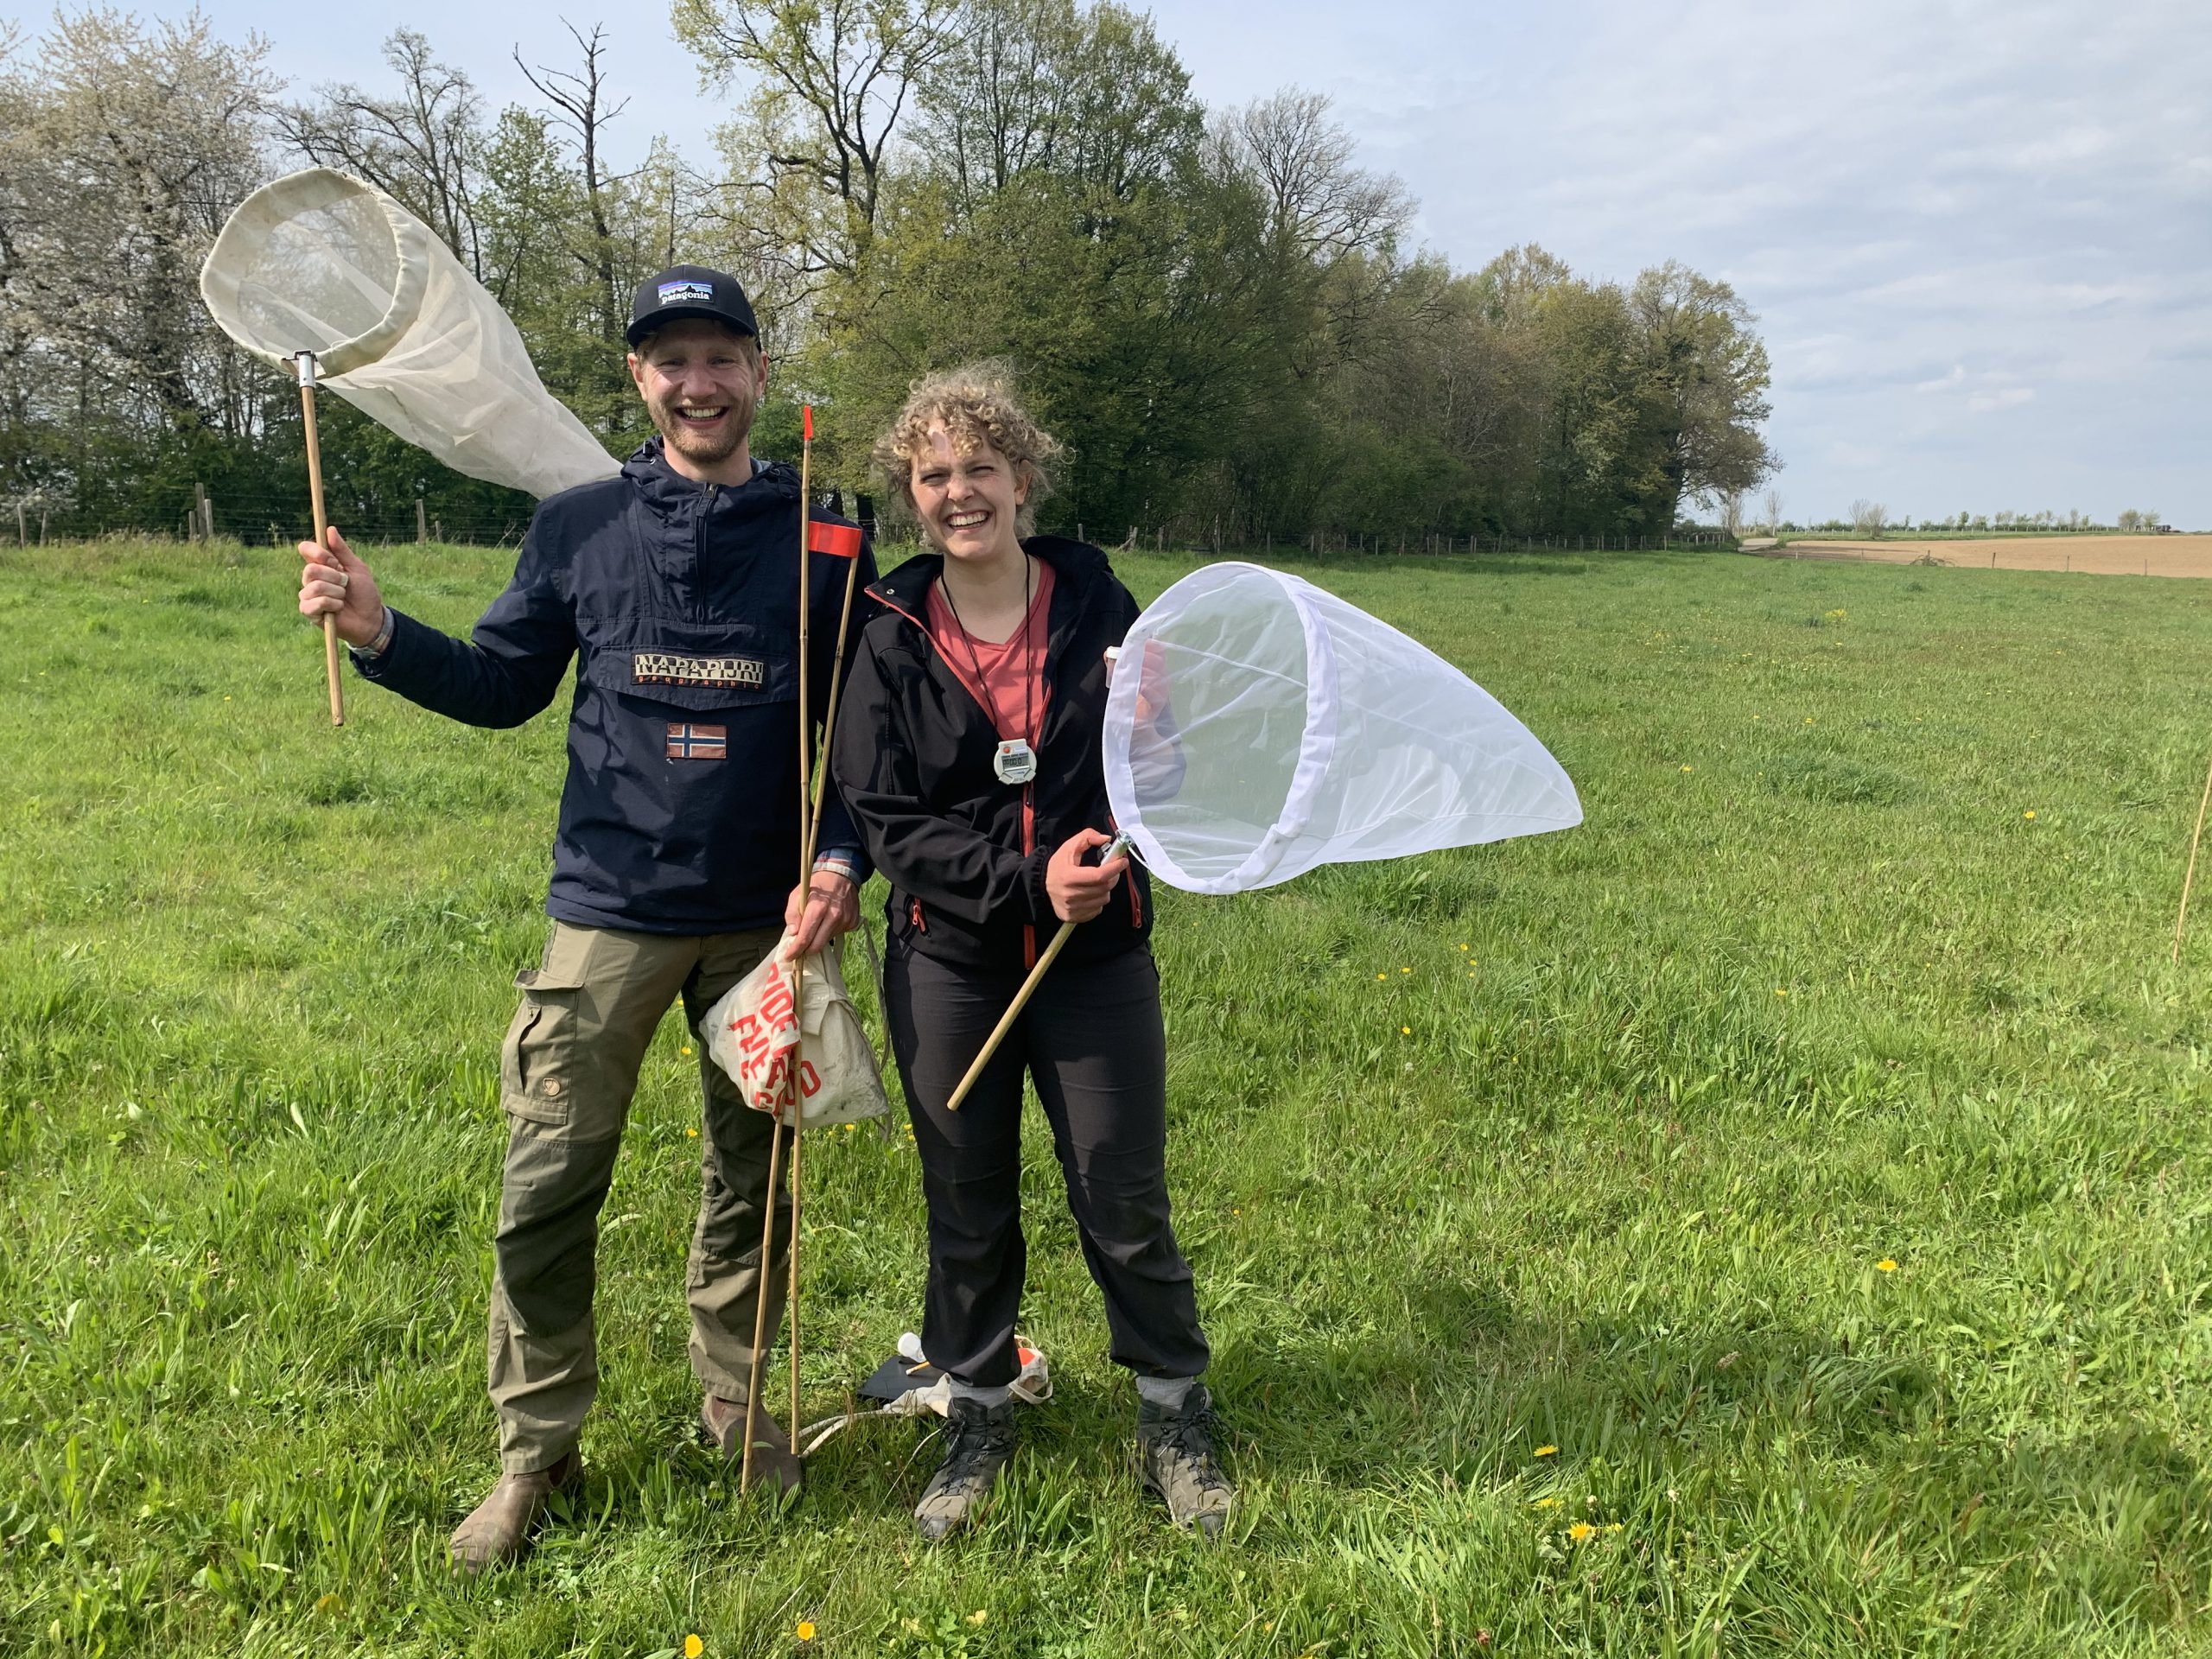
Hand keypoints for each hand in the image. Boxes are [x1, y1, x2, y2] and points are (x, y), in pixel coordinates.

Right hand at [297, 525, 384, 646]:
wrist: (371, 618)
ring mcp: (308, 595)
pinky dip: (333, 605)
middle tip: (346, 584)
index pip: (306, 549)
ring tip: (344, 598)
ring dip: (337, 592)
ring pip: (315, 587)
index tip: (334, 561)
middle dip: (334, 577)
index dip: (317, 552)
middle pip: (310, 569)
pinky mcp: (309, 611)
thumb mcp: (357, 568)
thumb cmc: (364, 593)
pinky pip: (317, 603)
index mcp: (321, 565)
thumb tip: (330, 529)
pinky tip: (338, 608)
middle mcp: (311, 578)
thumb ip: (342, 550)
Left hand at [781, 872, 858, 958]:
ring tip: (816, 926)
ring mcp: (845, 920)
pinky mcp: (853, 922)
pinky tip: (828, 921)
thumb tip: (793, 933)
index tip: (789, 957)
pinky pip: (837, 934)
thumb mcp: (797, 894)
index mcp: (818, 908)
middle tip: (799, 950)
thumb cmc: (816, 886)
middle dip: (806, 951)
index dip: (795, 950)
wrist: (841, 875)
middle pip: (817, 946)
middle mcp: (834, 916)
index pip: (805, 937)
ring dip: (818, 939)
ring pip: (827, 941)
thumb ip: (792, 914)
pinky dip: (829, 932)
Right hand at [1045, 828, 1126, 923]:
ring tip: (1097, 882)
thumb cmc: (1058, 866)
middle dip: (1113, 877)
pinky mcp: (1074, 917)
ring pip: (1103, 899)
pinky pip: (1097, 910)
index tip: (1123, 861)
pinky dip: (1098, 900)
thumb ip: (1087, 837)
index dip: (1114, 868)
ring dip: (1106, 889)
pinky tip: (1091, 893)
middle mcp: (1070, 895)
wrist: (1041, 886)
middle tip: (1112, 869)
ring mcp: (1072, 909)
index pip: (1099, 876)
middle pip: (1104, 888)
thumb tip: (1106, 839)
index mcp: (1068, 877)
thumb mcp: (1069, 847)